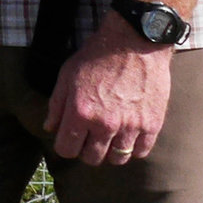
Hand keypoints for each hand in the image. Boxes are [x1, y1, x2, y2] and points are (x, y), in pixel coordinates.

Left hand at [44, 15, 174, 164]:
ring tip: (110, 137)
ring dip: (111, 151)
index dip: (65, 146)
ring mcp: (130, 126)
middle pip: (92, 158)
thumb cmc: (97, 56)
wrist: (134, 43)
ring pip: (117, 158)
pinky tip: (129, 134)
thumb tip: (50, 128)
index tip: (70, 139)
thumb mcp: (66, 75)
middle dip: (87, 150)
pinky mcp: (152, 124)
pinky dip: (134, 147)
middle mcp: (105, 124)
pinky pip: (141, 152)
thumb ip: (56, 105)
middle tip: (90, 137)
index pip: (67, 150)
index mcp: (80, 113)